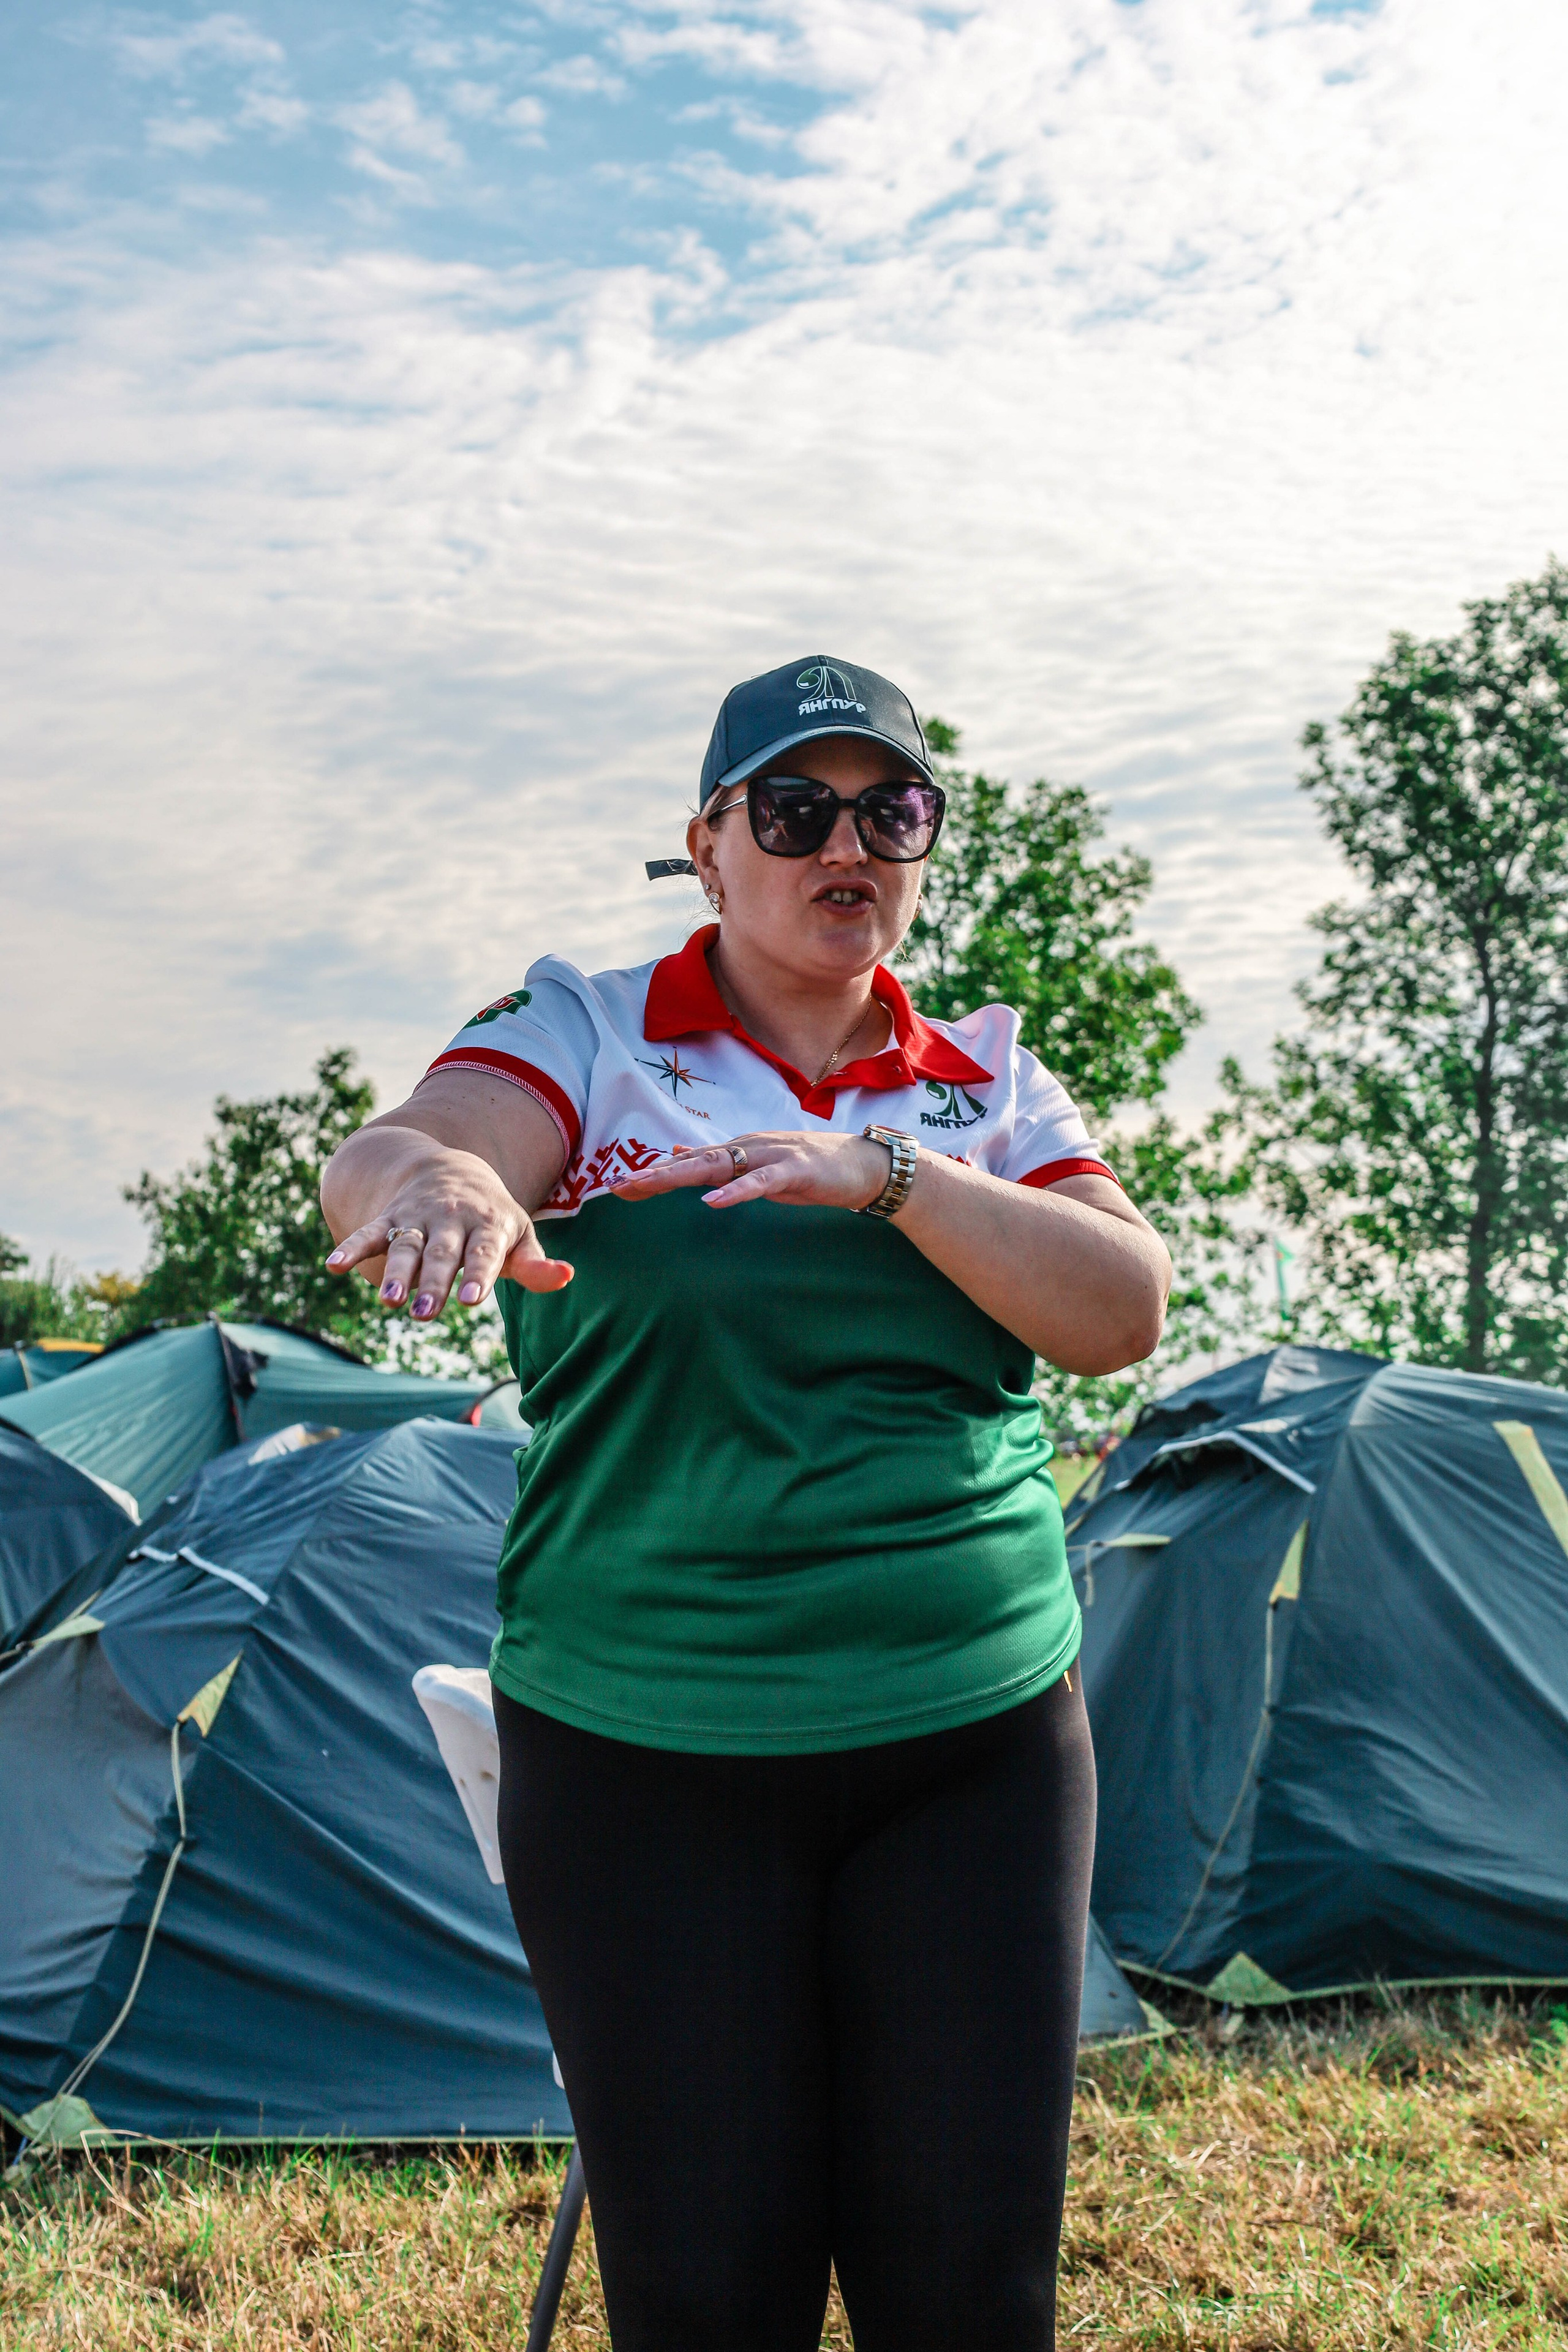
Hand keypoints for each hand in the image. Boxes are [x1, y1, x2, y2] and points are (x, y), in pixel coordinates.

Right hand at [325, 1148, 572, 1318]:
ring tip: (388, 1300)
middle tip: (423, 1313)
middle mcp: (451, 1219)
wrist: (454, 1168)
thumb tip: (566, 1277)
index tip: (471, 1298)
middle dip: (433, 1282)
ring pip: (406, 1245)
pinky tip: (334, 1267)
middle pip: (442, 1254)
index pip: (483, 1252)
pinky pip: (370, 1232)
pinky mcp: (391, 1217)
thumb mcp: (518, 1235)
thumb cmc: (492, 1218)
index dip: (478, 1274)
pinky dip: (352, 1247)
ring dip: (396, 1270)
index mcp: (488, 1224)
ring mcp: (418, 1217)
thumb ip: (536, 1264)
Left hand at [609, 1130, 896, 1213]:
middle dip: (654, 1174)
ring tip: (648, 1185)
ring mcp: (771, 1156)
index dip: (652, 1174)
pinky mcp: (794, 1172)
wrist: (863, 1164)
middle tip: (617, 1187)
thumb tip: (677, 1152)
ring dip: (681, 1175)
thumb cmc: (811, 1169)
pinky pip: (760, 1183)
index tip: (616, 1187)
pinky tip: (713, 1201)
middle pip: (693, 1162)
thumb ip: (719, 1163)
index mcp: (739, 1150)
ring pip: (718, 1166)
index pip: (687, 1162)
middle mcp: (748, 1147)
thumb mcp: (758, 1166)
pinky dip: (736, 1191)